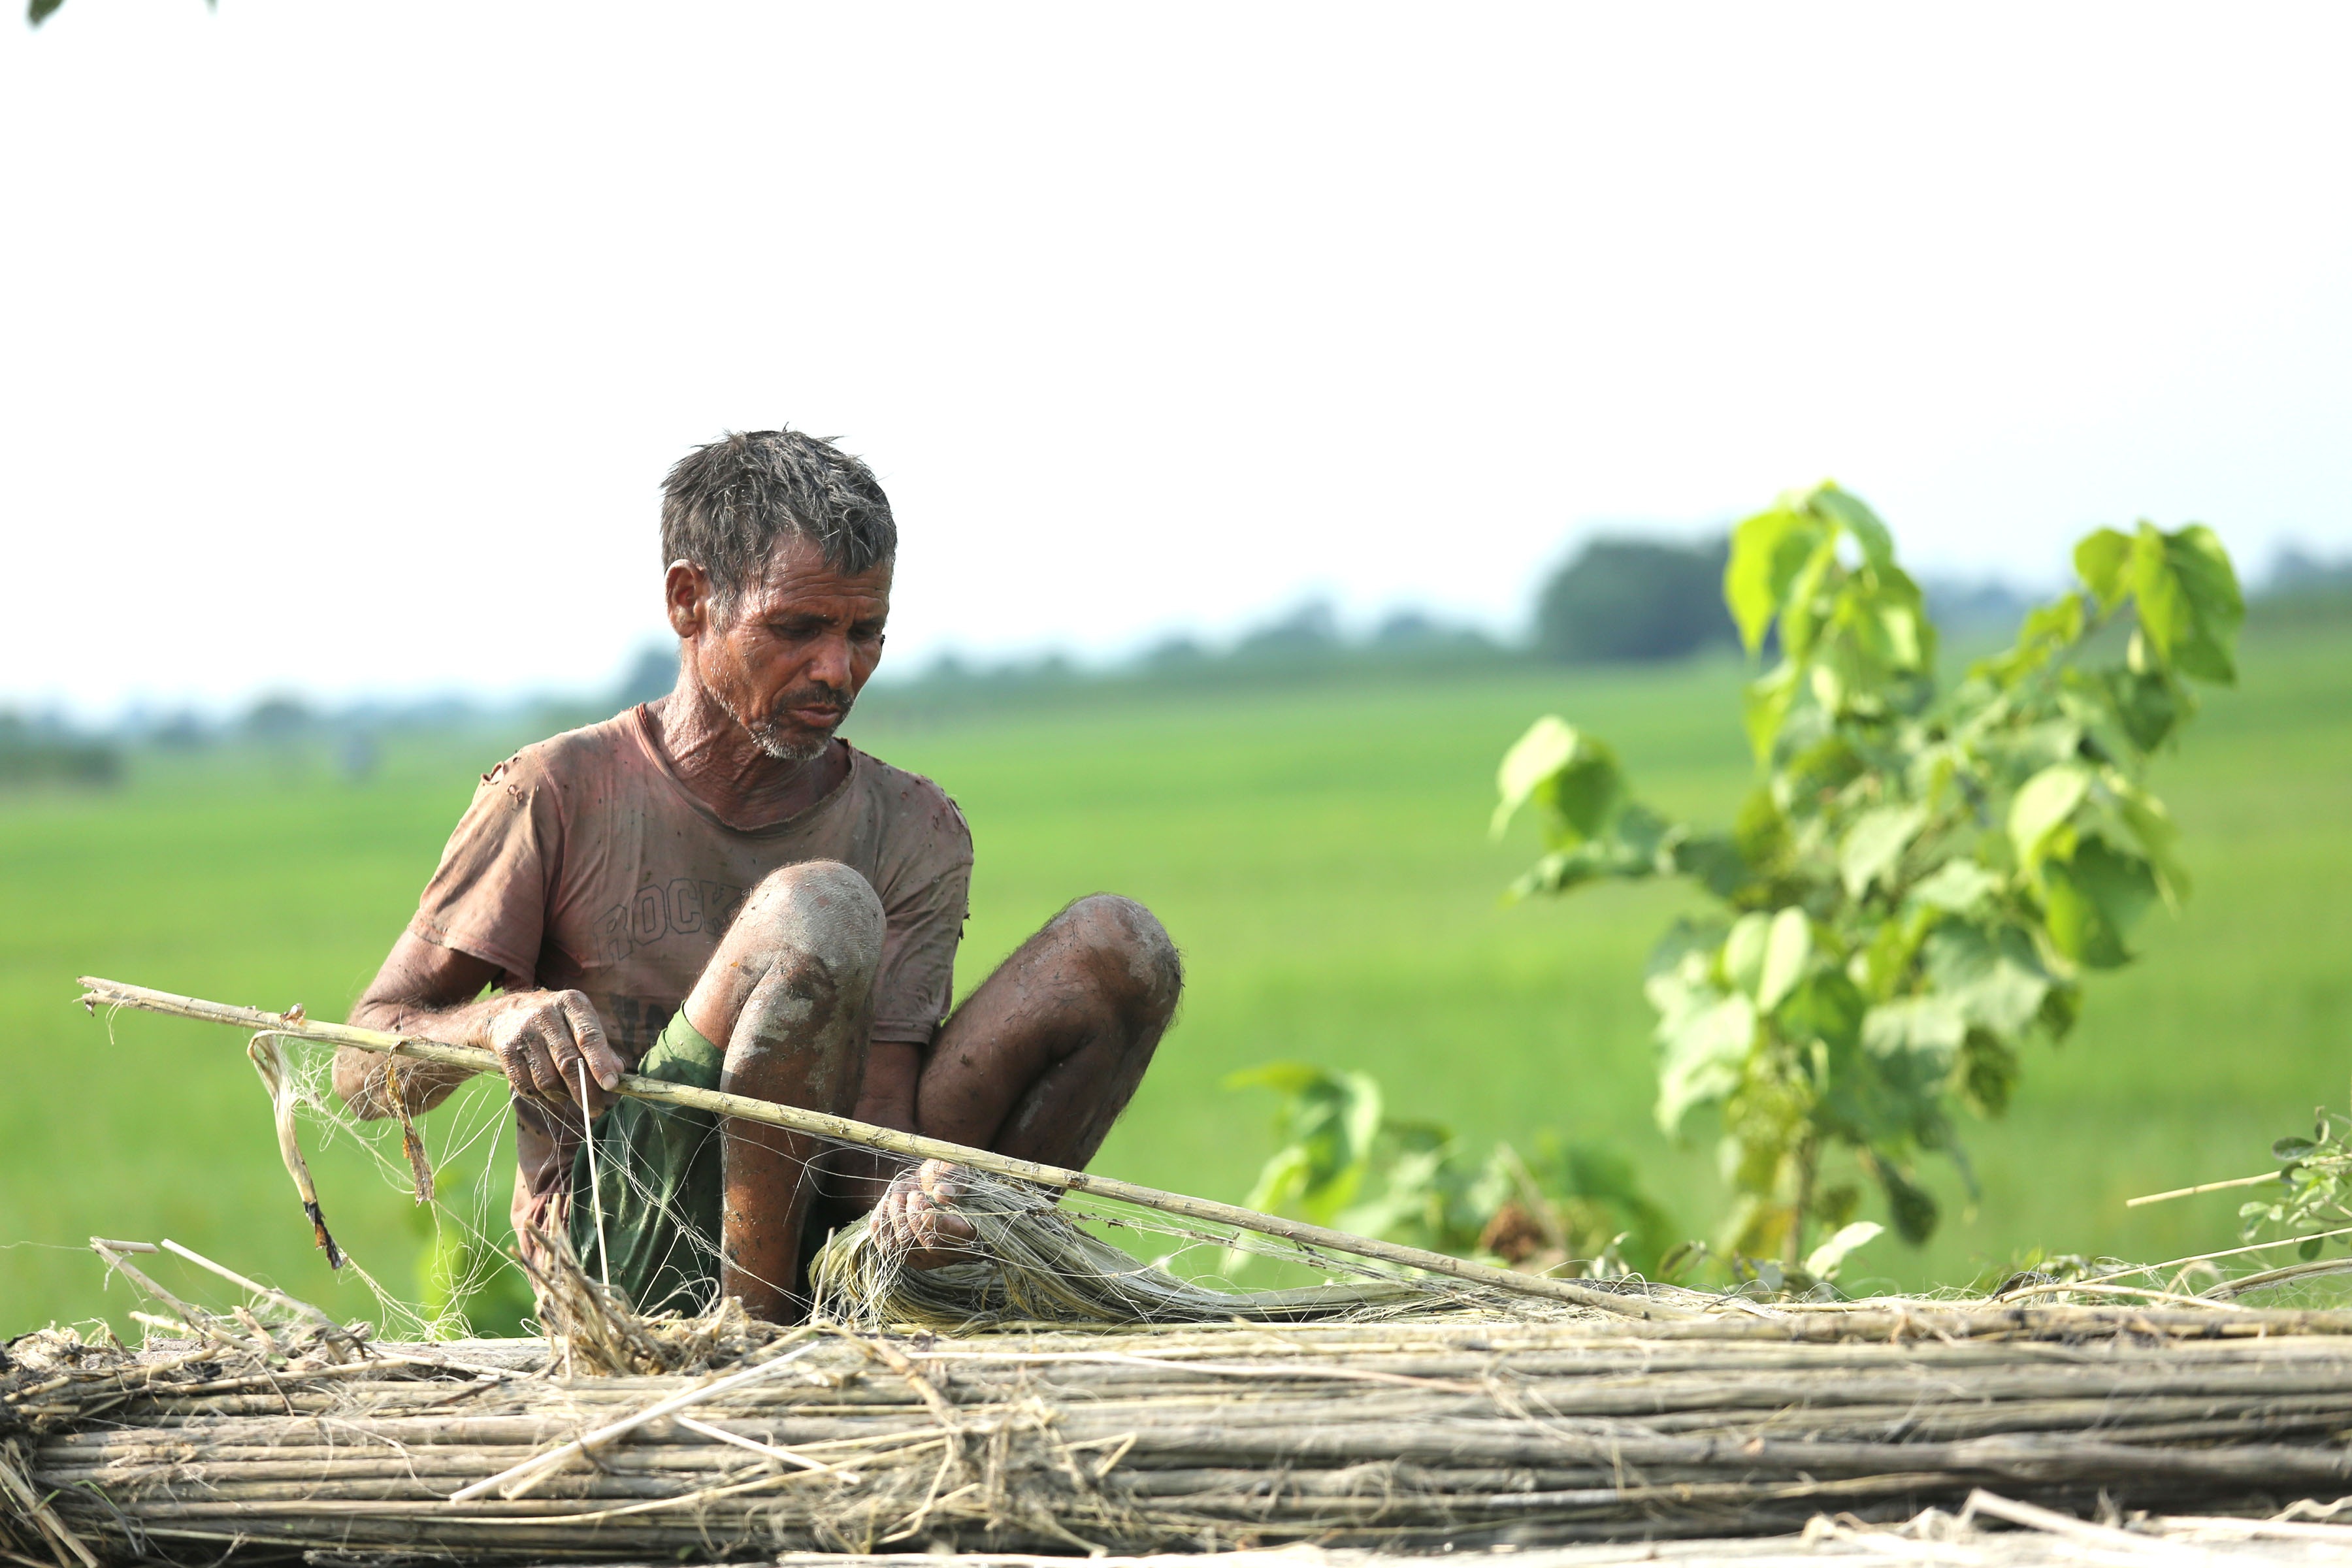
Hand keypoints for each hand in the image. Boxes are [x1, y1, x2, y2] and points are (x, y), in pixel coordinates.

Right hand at [477, 990, 623, 1117]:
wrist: (502, 1014)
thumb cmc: (554, 1021)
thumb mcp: (578, 1021)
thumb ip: (600, 1044)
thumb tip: (619, 1071)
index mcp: (571, 1003)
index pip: (589, 1035)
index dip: (600, 1063)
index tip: (611, 1085)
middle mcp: (546, 1015)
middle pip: (568, 1062)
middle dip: (585, 1091)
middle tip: (596, 1109)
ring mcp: (524, 1033)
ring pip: (547, 1079)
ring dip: (562, 1095)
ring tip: (569, 1095)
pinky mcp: (506, 1051)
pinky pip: (527, 1086)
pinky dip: (541, 1096)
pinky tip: (548, 1092)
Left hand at [872, 1159, 980, 1269]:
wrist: (930, 1183)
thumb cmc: (948, 1177)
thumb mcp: (956, 1174)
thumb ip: (953, 1183)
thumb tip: (942, 1194)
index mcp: (970, 1231)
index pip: (956, 1236)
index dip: (939, 1225)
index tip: (926, 1210)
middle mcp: (949, 1250)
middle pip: (928, 1244)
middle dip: (914, 1216)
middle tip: (914, 1194)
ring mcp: (924, 1255)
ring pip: (903, 1246)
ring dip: (896, 1217)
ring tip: (900, 1195)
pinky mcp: (903, 1253)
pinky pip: (886, 1245)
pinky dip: (880, 1224)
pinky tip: (886, 1204)